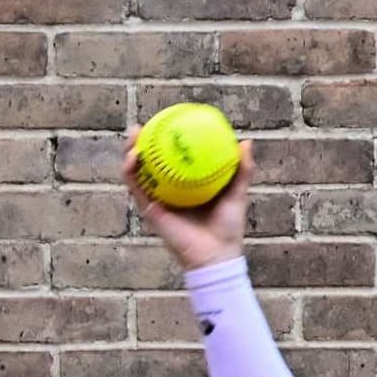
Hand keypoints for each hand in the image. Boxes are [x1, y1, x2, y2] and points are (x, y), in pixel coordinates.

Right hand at [122, 133, 249, 272]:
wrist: (216, 255)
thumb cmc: (228, 228)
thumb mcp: (236, 194)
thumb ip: (241, 170)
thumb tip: (245, 142)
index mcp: (187, 185)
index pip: (173, 159)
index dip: (166, 140)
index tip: (166, 121)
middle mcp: (169, 190)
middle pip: (151, 162)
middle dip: (143, 142)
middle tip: (144, 125)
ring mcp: (158, 199)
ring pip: (138, 171)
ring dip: (132, 151)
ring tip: (134, 134)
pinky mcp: (150, 209)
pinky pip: (136, 187)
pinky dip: (131, 171)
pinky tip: (134, 156)